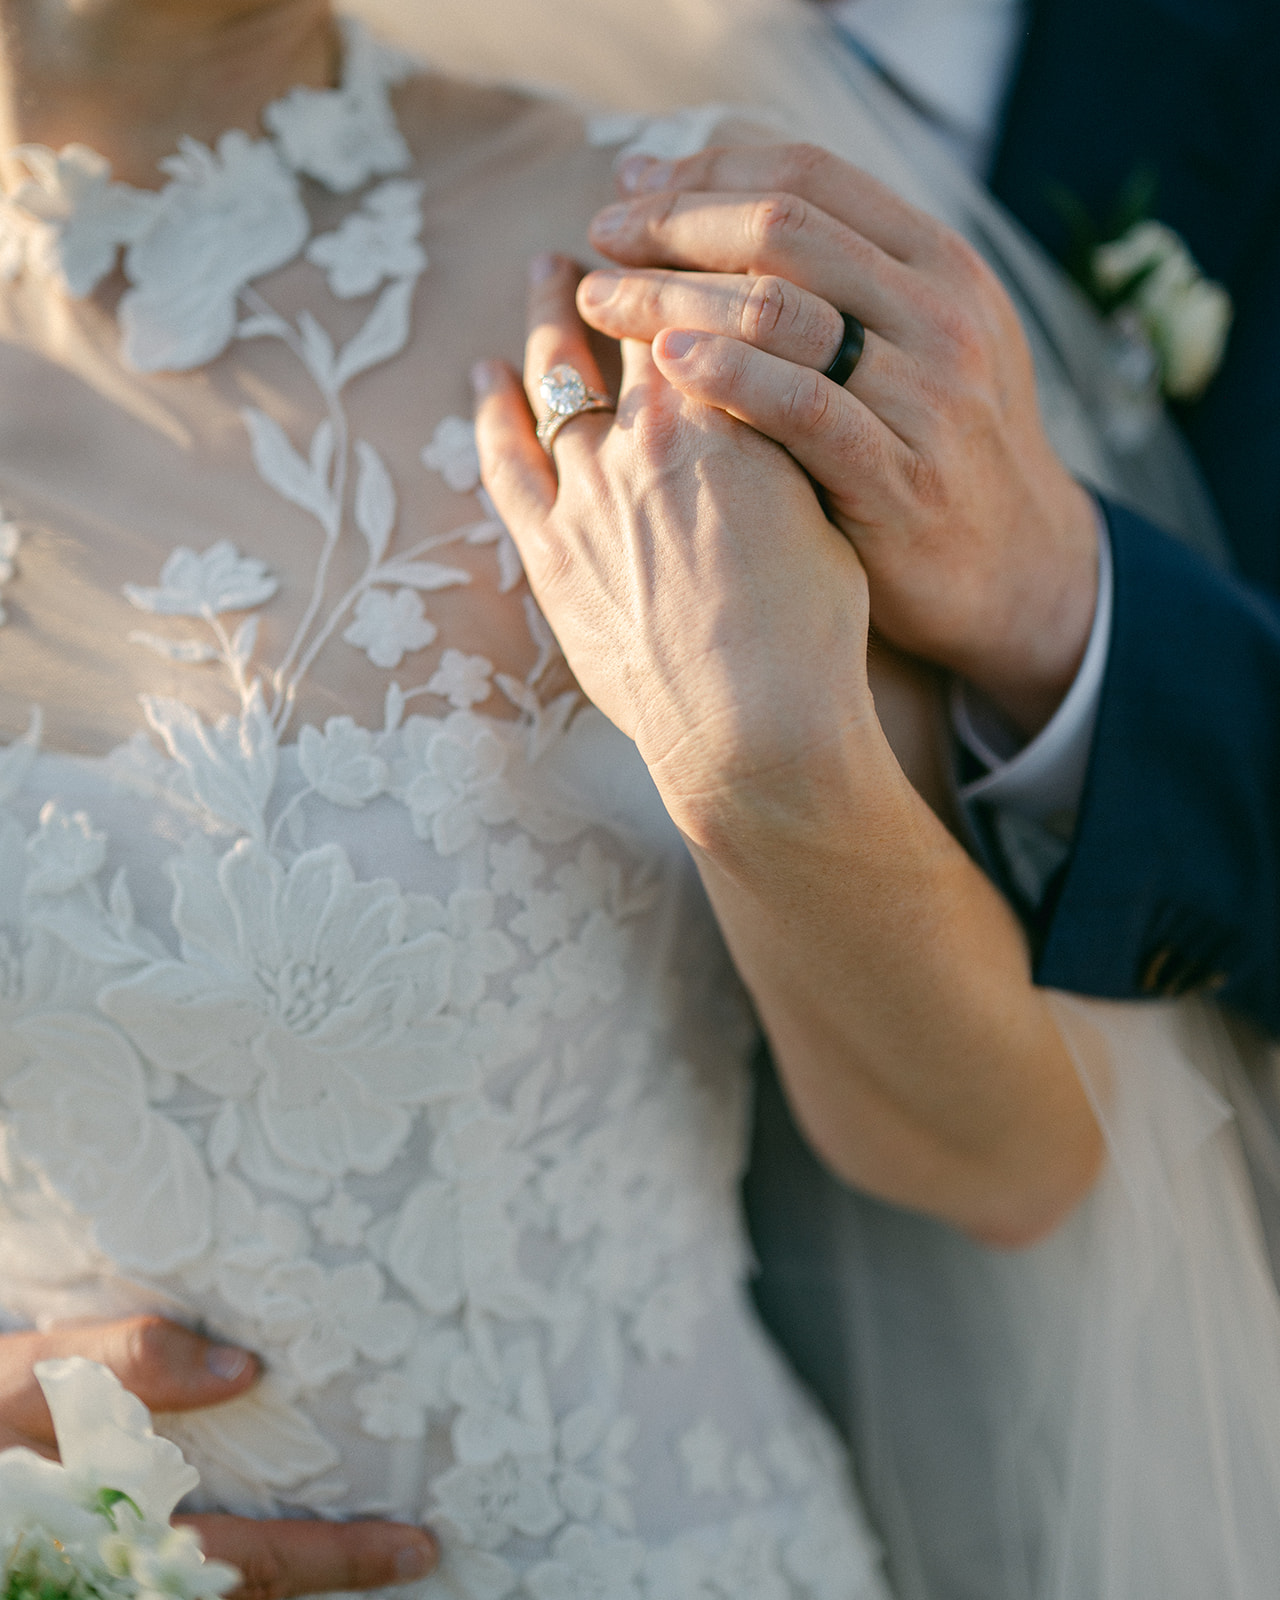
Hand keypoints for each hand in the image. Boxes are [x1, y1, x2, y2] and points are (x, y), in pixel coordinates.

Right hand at [0, 1317, 437, 1598]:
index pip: (250, 1562)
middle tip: (414, 1553)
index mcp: (116, 1540)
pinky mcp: (104, 1571)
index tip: (415, 1548)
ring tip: (363, 1541)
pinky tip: (276, 1523)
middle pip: (246, 1591)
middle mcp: (120, 1578)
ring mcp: (110, 1580)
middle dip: (331, 1573)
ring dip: (288, 1571)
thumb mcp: (30, 1380)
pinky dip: (240, 1564)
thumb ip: (126, 1364)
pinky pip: (189, 1579)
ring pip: (220, 1593)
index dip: (337, 1561)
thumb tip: (243, 1370)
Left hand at [472, 252, 875, 841]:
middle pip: (620, 327)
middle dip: (611, 271)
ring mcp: (589, 494)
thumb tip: (770, 398)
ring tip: (542, 275)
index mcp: (727, 419)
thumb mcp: (823, 515)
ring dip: (544, 320)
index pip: (699, 308)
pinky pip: (506, 463)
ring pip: (554, 380)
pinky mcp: (549, 555)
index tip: (676, 232)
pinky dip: (493, 413)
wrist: (755, 728)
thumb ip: (783, 443)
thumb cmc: (813, 631)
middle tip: (600, 232)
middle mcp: (650, 437)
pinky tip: (485, 378)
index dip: (687, 260)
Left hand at [579, 142, 1100, 735]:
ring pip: (779, 310)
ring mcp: (925, 394)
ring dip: (672, 295)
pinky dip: (728, 376)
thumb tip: (723, 206)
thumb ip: (846, 279)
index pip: (807, 179)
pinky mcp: (899, 475)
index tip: (632, 183)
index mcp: (940, 262)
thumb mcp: (920, 341)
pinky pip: (802, 407)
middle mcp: (940, 313)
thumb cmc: (939, 448)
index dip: (707, 171)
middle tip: (602, 235)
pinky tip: (666, 364)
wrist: (1019, 570)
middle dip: (674, 223)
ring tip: (600, 297)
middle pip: (781, 230)